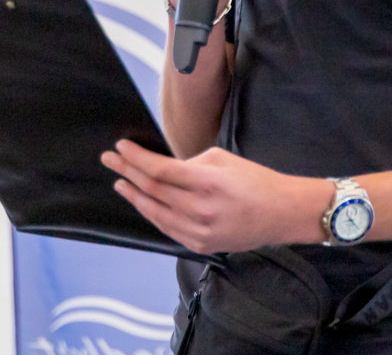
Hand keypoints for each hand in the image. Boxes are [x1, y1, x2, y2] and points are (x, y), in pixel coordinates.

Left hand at [101, 140, 330, 253]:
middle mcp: (200, 209)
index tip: (121, 147)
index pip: (160, 170)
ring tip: (120, 182)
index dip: (136, 158)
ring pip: (155, 212)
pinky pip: (167, 228)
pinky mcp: (201, 245)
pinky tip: (142, 203)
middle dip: (127, 172)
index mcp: (207, 182)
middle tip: (110, 159)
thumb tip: (163, 167)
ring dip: (134, 196)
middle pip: (152, 190)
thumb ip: (189, 164)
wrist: (281, 213)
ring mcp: (200, 231)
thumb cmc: (255, 181)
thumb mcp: (223, 159)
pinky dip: (152, 214)